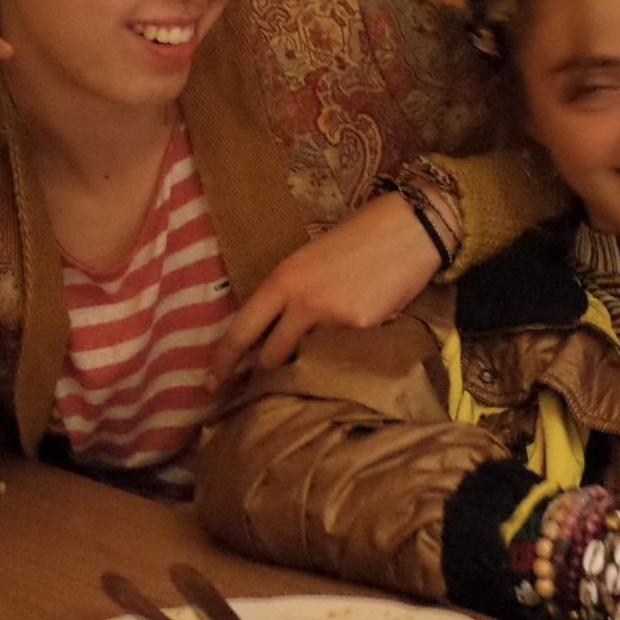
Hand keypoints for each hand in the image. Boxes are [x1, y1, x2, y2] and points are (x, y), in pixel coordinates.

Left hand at [207, 191, 440, 389]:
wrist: (409, 230)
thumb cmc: (359, 238)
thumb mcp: (310, 260)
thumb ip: (290, 294)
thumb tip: (274, 330)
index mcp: (283, 280)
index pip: (240, 330)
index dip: (222, 362)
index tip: (211, 384)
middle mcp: (301, 302)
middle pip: (268, 358)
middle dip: (263, 376)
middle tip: (259, 389)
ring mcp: (331, 320)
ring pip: (303, 363)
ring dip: (300, 371)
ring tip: (304, 374)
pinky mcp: (361, 331)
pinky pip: (338, 358)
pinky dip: (337, 361)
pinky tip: (346, 355)